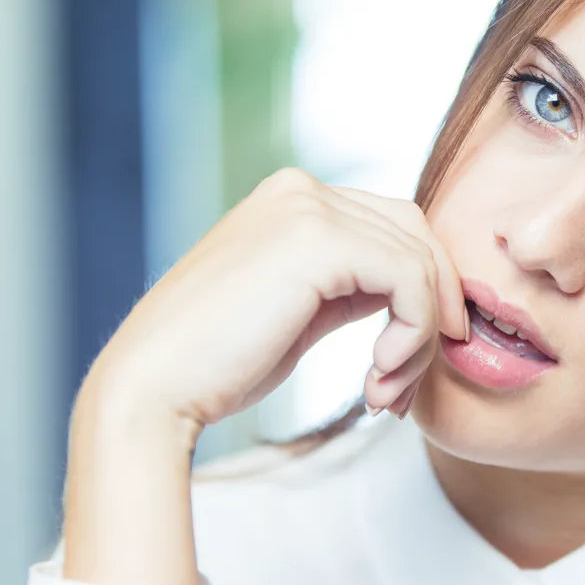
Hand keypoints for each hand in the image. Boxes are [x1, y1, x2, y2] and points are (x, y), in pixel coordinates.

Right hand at [81, 166, 470, 430]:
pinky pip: (410, 279)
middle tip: (407, 384)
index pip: (395, 226)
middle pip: (415, 236)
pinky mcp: (320, 240)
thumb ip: (349, 288)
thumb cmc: (217, 365)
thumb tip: (416, 296)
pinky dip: (412, 334)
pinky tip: (375, 377)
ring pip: (419, 262)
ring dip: (419, 339)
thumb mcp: (299, 311)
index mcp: (292, 199)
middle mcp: (302, 189)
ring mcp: (309, 207)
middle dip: (430, 312)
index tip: (408, 363)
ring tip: (384, 394)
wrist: (154, 388)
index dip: (423, 291)